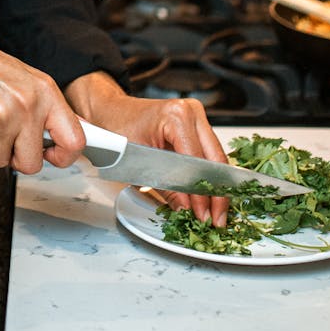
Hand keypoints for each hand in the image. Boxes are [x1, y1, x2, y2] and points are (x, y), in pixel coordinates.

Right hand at [0, 0, 84, 173]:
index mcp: (45, 91)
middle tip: (4, 136)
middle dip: (15, 157)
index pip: (74, 139)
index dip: (63, 157)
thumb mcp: (23, 79)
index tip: (52, 156)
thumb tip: (66, 136)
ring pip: (1, 161)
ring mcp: (2, 116)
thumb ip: (44, 108)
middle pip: (32, 162)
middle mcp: (27, 103)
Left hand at [64, 70, 228, 226]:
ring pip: (215, 156)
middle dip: (218, 193)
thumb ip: (165, 188)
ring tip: (215, 212)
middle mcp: (191, 112)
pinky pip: (207, 152)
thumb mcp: (138, 163)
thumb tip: (187, 210)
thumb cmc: (118, 129)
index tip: (204, 216)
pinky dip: (208, 174)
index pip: (197, 162)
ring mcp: (195, 115)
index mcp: (176, 117)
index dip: (201, 193)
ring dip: (216, 186)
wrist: (111, 111)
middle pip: (215, 158)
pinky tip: (208, 195)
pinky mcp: (195, 123)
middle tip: (218, 220)